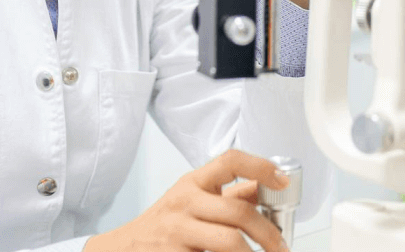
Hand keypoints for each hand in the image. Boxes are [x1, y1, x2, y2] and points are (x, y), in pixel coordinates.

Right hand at [85, 150, 288, 251]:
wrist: (121, 249)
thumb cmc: (163, 224)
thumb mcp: (192, 200)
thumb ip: (226, 197)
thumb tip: (266, 190)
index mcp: (193, 183)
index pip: (230, 161)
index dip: (261, 167)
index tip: (283, 181)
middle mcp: (184, 202)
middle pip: (239, 213)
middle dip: (269, 235)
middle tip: (281, 248)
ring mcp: (176, 231)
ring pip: (230, 242)